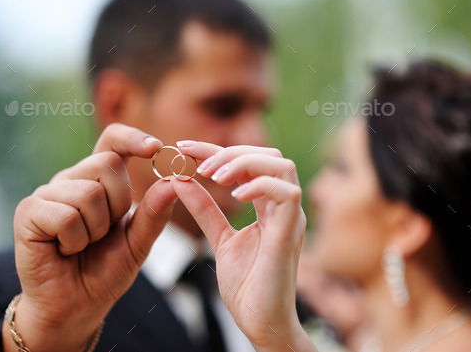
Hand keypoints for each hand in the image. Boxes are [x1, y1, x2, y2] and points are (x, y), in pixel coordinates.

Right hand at [6, 123, 177, 351]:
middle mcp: (71, 179)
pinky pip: (65, 216)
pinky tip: (64, 250)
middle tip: (103, 232)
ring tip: (82, 244)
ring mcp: (47, 194)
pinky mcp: (28, 212)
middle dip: (118, 204)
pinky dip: (74, 241)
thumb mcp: (137, 243)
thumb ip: (155, 214)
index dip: (132, 138)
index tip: (155, 147)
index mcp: (97, 181)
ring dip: (95, 230)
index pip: (112, 140)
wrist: (75, 307)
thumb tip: (175, 182)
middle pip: (106, 163)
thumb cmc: (104, 272)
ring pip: (88, 193)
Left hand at [172, 141, 316, 351]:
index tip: (183, 147)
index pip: (248, 162)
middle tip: (200, 164)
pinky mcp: (289, 234)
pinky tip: (234, 195)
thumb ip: (204, 210)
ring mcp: (290, 218)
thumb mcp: (219, 239)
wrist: (261, 323)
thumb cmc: (247, 285)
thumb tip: (180, 180)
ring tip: (214, 175)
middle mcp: (284, 207)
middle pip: (270, 155)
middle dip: (231, 151)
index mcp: (269, 206)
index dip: (216, 149)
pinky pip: (286, 195)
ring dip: (244, 162)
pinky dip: (259, 186)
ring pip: (281, 166)